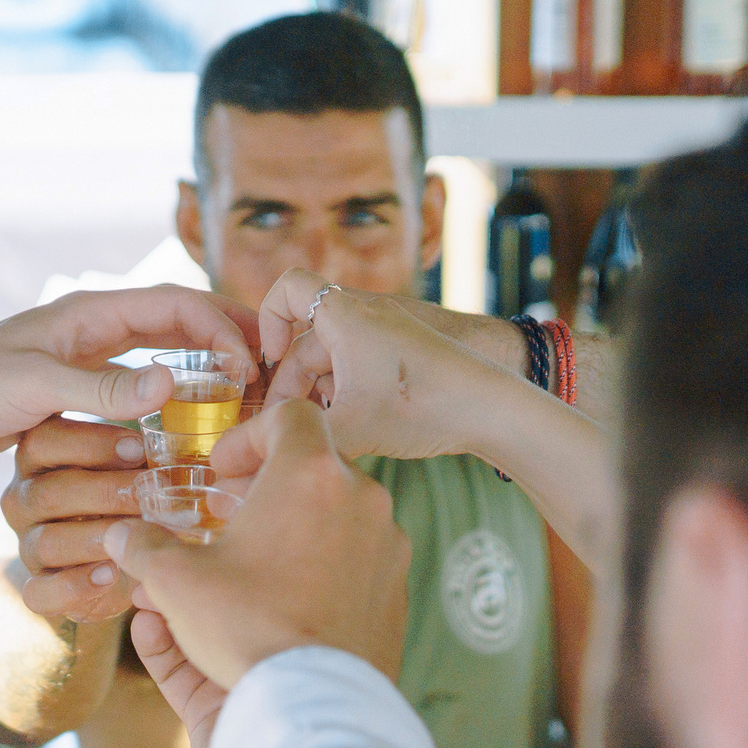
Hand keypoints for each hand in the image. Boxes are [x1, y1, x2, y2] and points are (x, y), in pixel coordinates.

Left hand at [0, 285, 258, 483]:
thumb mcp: (35, 388)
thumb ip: (105, 387)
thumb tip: (177, 384)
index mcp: (87, 312)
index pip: (176, 305)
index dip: (223, 327)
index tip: (255, 367)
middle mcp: (91, 331)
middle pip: (177, 324)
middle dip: (226, 342)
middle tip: (272, 376)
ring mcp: (82, 364)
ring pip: (160, 358)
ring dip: (201, 374)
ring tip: (242, 405)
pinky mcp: (70, 398)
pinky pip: (134, 395)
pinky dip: (167, 406)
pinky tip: (187, 435)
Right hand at [4, 416, 147, 624]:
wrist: (129, 560)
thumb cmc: (132, 494)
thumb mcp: (136, 460)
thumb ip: (141, 437)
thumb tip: (168, 393)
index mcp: (43, 456)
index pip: (46, 440)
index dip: (93, 443)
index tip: (140, 447)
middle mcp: (26, 497)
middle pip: (48, 492)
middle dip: (105, 493)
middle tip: (151, 495)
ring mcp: (28, 542)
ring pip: (45, 541)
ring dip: (96, 538)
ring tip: (137, 537)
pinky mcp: (38, 584)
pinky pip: (39, 591)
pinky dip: (74, 586)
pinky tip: (111, 574)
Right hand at [108, 402, 410, 747]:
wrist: (313, 709)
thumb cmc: (245, 632)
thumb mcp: (175, 583)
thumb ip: (145, 548)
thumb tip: (121, 536)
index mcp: (311, 475)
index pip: (290, 415)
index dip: (247, 434)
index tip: (218, 471)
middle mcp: (361, 501)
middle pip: (313, 469)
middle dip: (264, 487)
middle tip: (224, 516)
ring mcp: (386, 549)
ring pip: (334, 519)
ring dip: (290, 530)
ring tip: (244, 566)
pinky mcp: (395, 596)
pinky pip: (352, 565)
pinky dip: (317, 571)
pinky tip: (277, 604)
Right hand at [257, 269, 525, 462]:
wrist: (496, 407)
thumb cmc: (424, 406)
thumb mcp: (351, 428)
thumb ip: (296, 439)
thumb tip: (251, 459)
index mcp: (345, 315)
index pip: (287, 288)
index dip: (267, 322)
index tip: (271, 364)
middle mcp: (366, 314)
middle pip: (307, 340)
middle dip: (291, 384)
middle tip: (285, 428)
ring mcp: (389, 334)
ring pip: (334, 359)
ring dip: (319, 394)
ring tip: (323, 433)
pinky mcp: (406, 355)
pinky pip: (360, 366)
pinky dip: (347, 393)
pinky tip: (354, 429)